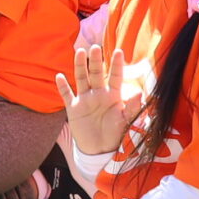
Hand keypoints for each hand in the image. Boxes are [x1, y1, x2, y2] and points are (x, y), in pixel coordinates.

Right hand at [54, 41, 142, 157]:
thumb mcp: (126, 122)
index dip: (116, 65)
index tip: (119, 51)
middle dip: (95, 61)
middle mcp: (98, 94)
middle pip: (96, 74)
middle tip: (95, 48)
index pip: (115, 76)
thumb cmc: (115, 134)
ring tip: (79, 52)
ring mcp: (85, 100)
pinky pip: (67, 96)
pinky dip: (62, 87)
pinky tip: (59, 76)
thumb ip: (132, 108)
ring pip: (81, 79)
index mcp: (113, 95)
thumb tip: (139, 93)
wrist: (100, 150)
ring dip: (79, 66)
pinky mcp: (74, 109)